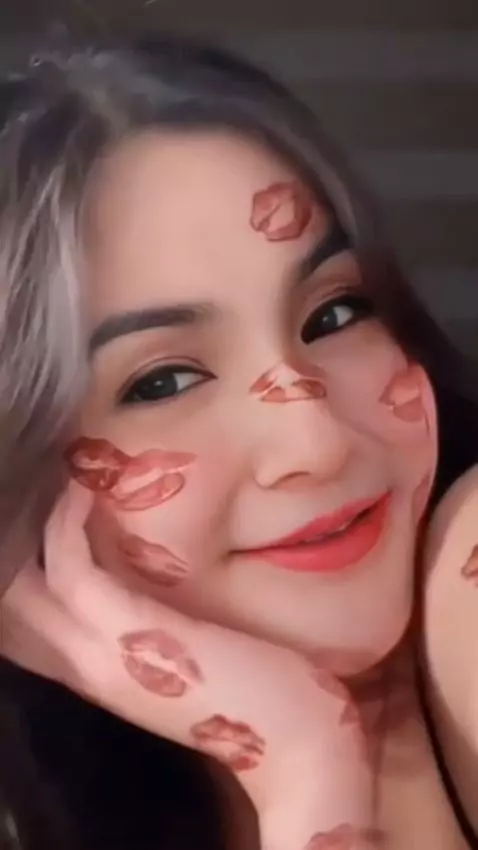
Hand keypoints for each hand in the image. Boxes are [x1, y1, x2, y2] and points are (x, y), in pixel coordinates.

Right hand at [0, 483, 373, 849]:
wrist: (294, 742)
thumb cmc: (251, 693)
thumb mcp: (183, 661)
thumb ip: (151, 633)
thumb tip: (144, 589)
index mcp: (95, 674)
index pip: (23, 628)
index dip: (17, 574)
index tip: (34, 523)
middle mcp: (83, 667)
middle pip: (11, 606)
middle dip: (15, 546)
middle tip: (34, 489)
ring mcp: (101, 653)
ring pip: (24, 586)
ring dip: (35, 524)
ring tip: (57, 477)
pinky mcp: (130, 635)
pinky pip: (72, 569)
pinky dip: (66, 525)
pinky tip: (79, 490)